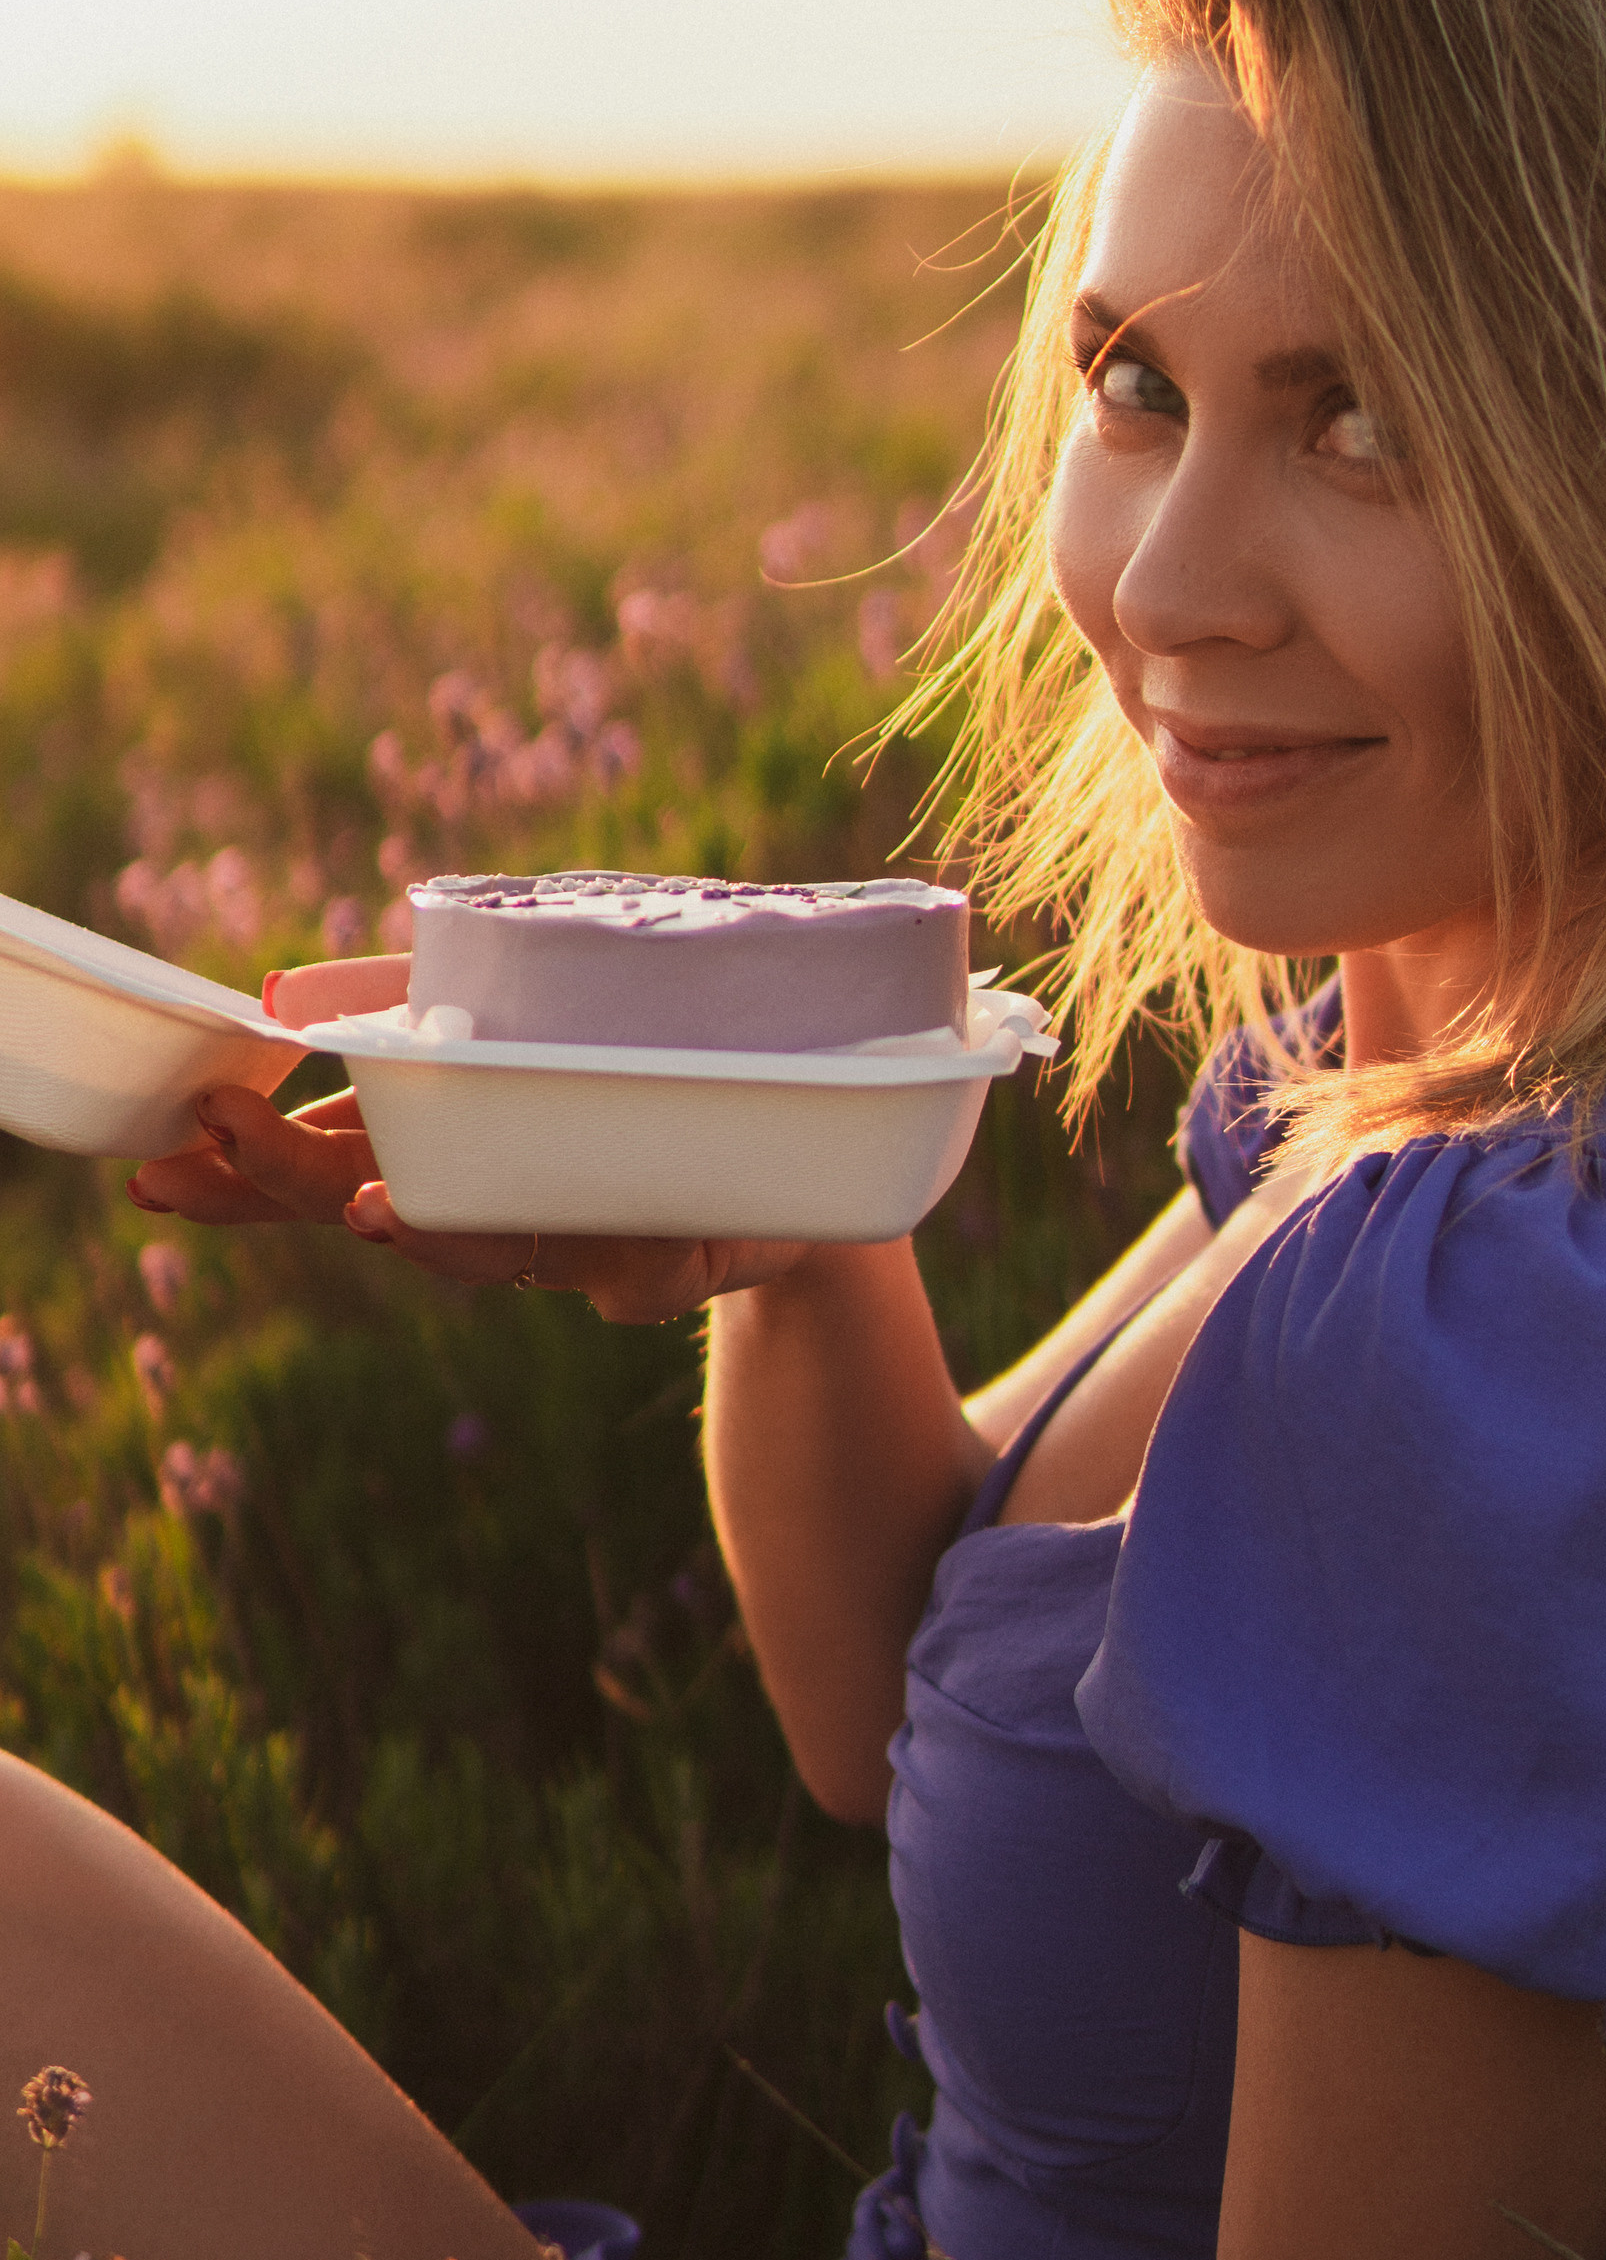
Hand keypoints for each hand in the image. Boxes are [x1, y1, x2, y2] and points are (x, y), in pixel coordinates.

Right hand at [127, 953, 822, 1322]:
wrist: (794, 1116)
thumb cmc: (630, 1048)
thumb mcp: (518, 989)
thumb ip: (405, 1002)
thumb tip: (281, 997)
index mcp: (449, 1146)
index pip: (324, 1170)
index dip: (241, 1178)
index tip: (157, 1166)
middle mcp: (498, 1207)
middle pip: (376, 1209)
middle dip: (289, 1189)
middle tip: (203, 1156)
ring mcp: (581, 1238)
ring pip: (494, 1251)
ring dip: (433, 1231)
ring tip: (371, 1205)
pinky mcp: (678, 1261)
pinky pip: (647, 1270)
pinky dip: (632, 1265)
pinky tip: (618, 1260)